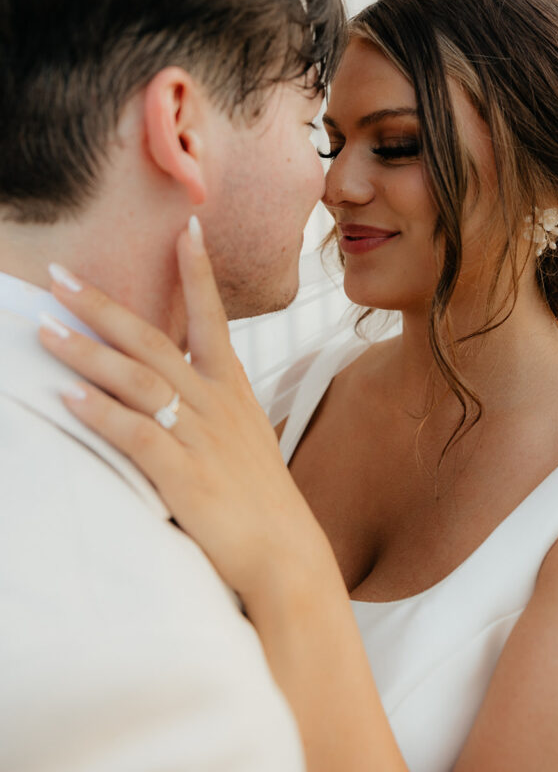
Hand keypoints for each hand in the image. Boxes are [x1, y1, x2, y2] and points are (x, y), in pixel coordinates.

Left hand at [39, 217, 313, 603]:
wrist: (287, 555)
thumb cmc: (262, 499)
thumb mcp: (245, 438)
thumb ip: (212, 406)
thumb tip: (181, 389)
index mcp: (232, 390)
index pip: (212, 317)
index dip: (197, 271)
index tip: (185, 227)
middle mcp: (216, 403)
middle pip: (154, 340)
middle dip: (104, 305)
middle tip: (60, 276)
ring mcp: (201, 437)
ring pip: (139, 380)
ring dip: (89, 352)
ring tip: (46, 330)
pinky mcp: (185, 475)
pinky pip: (138, 435)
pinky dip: (102, 414)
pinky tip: (69, 399)